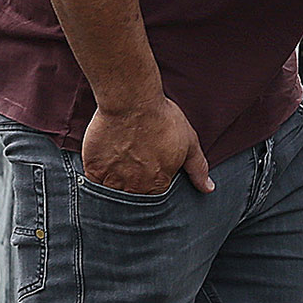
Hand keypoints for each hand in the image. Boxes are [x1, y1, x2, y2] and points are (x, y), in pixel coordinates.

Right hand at [81, 96, 213, 194]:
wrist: (132, 101)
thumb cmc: (162, 118)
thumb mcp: (189, 142)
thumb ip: (198, 169)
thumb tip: (208, 189)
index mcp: (158, 184)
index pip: (156, 201)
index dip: (155, 190)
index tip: (152, 178)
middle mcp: (134, 187)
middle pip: (134, 200)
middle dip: (135, 191)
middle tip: (135, 171)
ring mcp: (112, 179)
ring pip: (113, 195)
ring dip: (117, 187)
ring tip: (121, 170)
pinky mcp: (94, 169)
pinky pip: (94, 185)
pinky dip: (99, 180)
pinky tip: (105, 168)